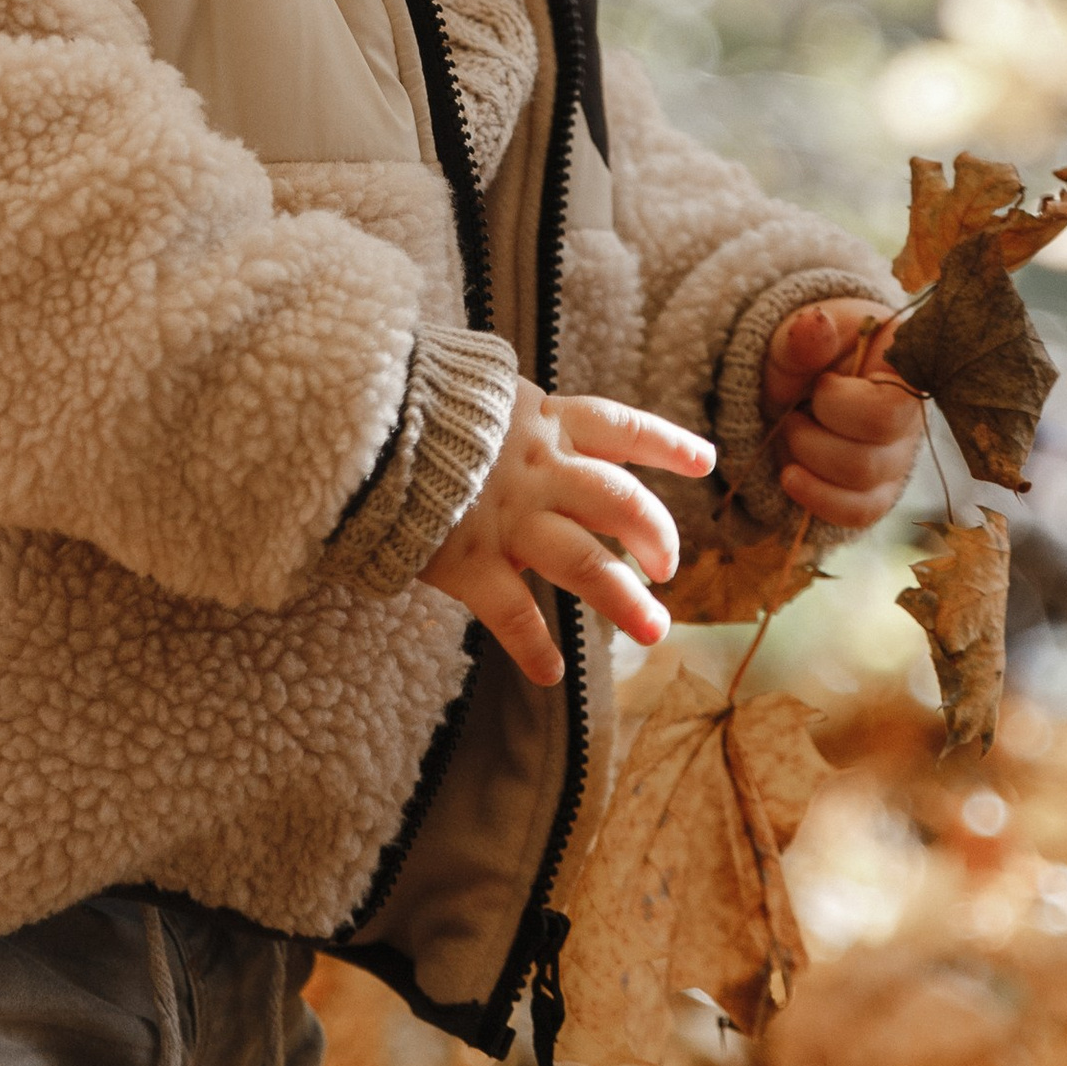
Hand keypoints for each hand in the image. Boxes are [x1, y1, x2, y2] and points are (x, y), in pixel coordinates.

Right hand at [421, 380, 712, 684]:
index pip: (620, 427)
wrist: (359, 423)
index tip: (707, 461)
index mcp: (542, 423)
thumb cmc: (414, 406)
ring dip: (624, 599)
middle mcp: (537, 470)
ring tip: (654, 632)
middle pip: (620, 501)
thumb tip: (543, 427)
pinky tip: (550, 671)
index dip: (666, 443)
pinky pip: (514, 613)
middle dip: (657, 536)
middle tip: (669, 570)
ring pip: (584, 562)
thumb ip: (516, 418)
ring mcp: (507, 518)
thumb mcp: (478, 393)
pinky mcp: (468, 560)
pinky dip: (534, 645)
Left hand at [761, 300, 917, 529]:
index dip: (842, 404)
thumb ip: (803, 337)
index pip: (891, 410)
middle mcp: (911, 417)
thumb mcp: (794, 338)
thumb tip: (815, 323)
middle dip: (813, 436)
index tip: (821, 383)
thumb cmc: (804, 355)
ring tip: (794, 429)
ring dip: (809, 459)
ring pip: (861, 486)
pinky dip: (817, 498)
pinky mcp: (880, 489)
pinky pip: (859, 513)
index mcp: (902, 368)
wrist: (795, 384)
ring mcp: (899, 457)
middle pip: (871, 457)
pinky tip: (791, 476)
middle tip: (795, 409)